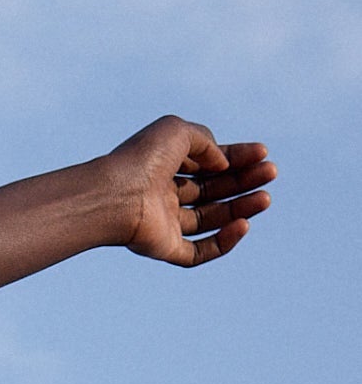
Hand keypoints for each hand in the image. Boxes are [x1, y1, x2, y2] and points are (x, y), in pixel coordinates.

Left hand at [104, 113, 275, 265]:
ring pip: (210, 219)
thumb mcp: (177, 132)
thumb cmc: (141, 159)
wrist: (113, 195)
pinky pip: (199, 251)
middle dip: (243, 181)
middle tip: (270, 173)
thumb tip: (222, 163)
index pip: (207, 164)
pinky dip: (224, 241)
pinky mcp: (165, 249)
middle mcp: (163, 195)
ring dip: (241, 209)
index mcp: (163, 167)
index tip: (263, 153)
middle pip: (213, 191)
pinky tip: (243, 225)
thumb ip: (205, 141)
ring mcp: (164, 223)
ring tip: (265, 198)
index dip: (236, 158)